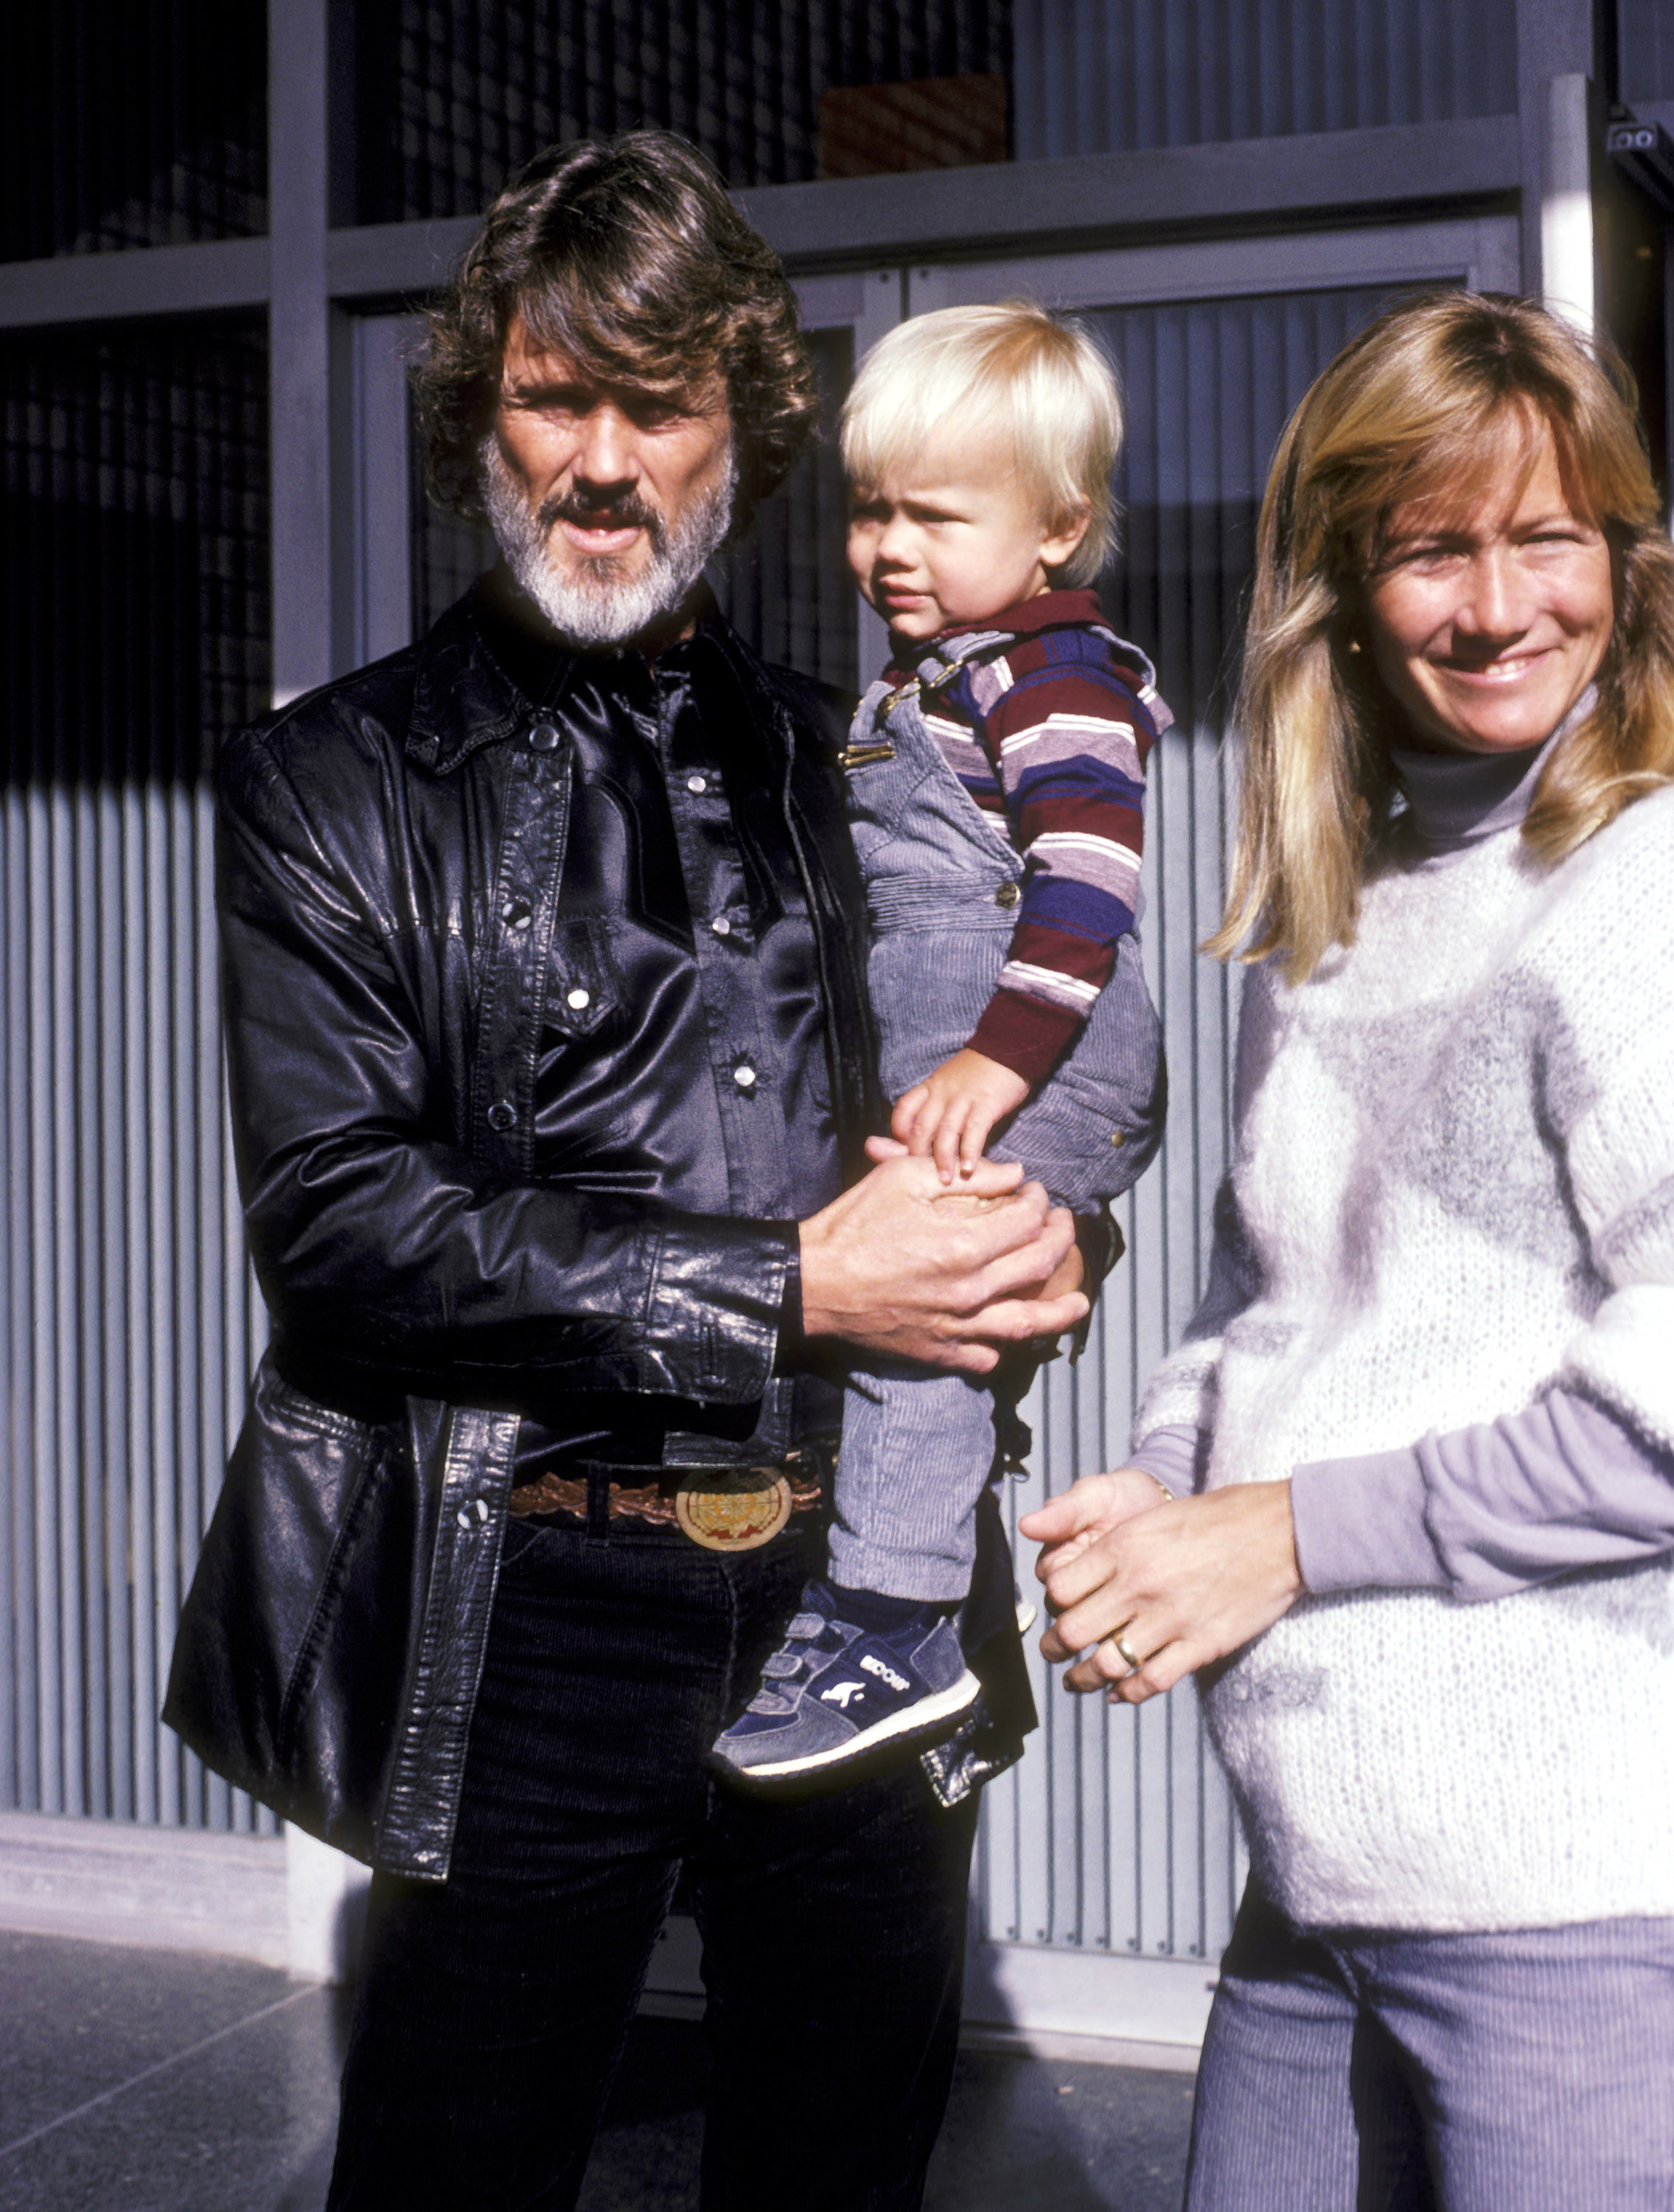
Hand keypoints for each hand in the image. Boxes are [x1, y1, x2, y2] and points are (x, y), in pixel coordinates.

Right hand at [798, 1152, 1086, 1373]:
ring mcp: (957, 1326)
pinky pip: (986, 1356)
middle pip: (1038, 1266)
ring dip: (1061, 1310)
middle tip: (1063, 1226)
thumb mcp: (905, 1179)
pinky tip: (1010, 1332)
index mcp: (964, 1245)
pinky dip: (1003, 1345)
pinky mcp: (938, 1351)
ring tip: (1080, 1302)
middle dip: (1060, 1239)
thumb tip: (1013, 1174)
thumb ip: (969, 1176)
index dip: (1040, 1202)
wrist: (812, 1283)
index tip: (1035, 1193)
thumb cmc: (853, 1225)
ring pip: (1027, 1324)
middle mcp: (970, 1290)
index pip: (1027, 1221)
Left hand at [892, 1049, 1031, 1183]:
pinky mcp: (986, 1103)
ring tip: (946, 1180)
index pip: (904, 1109)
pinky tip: (970, 1168)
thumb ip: (935, 1101)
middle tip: (922, 1176)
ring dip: (944, 1159)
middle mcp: (942, 1093)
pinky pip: (974, 1131)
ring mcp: (963, 1098)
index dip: (899, 1131)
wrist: (1009, 1048)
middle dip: (919, 1155)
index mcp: (931, 1087)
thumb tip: (922, 1129)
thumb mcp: (948, 1080)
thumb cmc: (979, 1070)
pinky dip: (970, 1151)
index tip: (904, 1148)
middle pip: (922, 1127)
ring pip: (946, 1132)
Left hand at [1020, 1474, 1300, 1703]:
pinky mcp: (1200, 1645)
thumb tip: (1072, 1555)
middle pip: (1074, 1631)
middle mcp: (1140, 1584)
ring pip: (1106, 1664)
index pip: (1061, 1589)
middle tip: (1052, 1653)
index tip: (1056, 1611)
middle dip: (1055, 1648)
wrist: (1279, 1531)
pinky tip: (1120, 1692)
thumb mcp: (1154, 1516)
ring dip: (1084, 1678)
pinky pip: (1150, 1681)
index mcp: (1125, 1545)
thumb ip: (1110, 1540)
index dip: (1052, 1605)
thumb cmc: (1219, 1517)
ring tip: (1077, 1680)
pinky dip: (1128, 1693)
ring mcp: (1170, 1618)